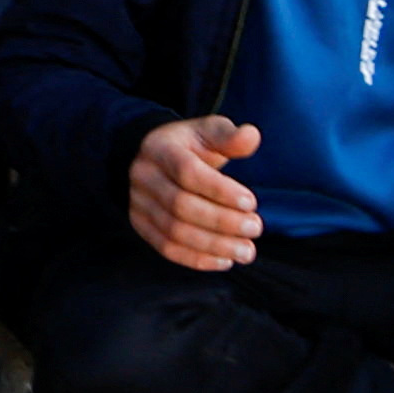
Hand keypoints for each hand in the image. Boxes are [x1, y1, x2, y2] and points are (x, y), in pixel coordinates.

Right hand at [127, 115, 262, 270]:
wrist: (151, 159)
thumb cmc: (188, 146)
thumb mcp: (206, 132)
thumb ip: (229, 136)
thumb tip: (251, 135)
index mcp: (159, 148)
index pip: (187, 172)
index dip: (220, 190)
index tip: (251, 202)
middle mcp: (143, 176)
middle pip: (181, 206)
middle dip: (222, 221)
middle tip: (255, 228)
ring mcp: (138, 203)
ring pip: (175, 232)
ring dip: (214, 245)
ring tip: (247, 250)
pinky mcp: (141, 226)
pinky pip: (167, 249)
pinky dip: (198, 259)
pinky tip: (225, 260)